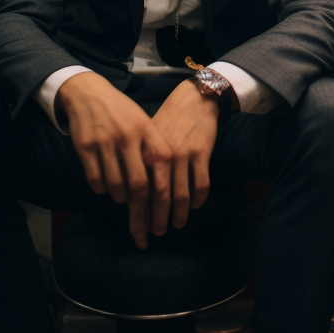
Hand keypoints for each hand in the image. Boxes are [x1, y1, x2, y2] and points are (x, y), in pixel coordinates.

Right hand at [58, 72, 172, 250]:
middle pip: (139, 185)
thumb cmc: (123, 113)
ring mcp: (106, 142)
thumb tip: (164, 188)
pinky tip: (105, 187)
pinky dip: (102, 190)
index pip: (161, 169)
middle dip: (142, 214)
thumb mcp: (144, 124)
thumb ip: (154, 150)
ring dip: (121, 199)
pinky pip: (96, 181)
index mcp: (148, 130)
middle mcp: (129, 136)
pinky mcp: (86, 147)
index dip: (165, 197)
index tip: (166, 219)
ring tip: (124, 200)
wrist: (89, 93)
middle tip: (144, 232)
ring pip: (116, 187)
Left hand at [150, 79, 220, 230]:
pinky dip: (198, 199)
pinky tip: (196, 205)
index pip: (139, 193)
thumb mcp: (148, 140)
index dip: (138, 217)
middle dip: (157, 221)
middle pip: (159, 199)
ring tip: (178, 224)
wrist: (193, 98)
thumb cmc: (168, 120)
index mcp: (145, 154)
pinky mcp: (202, 152)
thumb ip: (140, 165)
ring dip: (179, 215)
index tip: (138, 234)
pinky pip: (201, 184)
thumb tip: (131, 196)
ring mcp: (183, 155)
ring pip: (181, 196)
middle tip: (158, 234)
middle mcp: (162, 156)